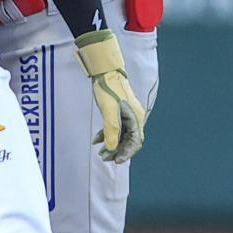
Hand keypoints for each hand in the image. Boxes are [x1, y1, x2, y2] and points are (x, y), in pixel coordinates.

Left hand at [75, 29, 145, 161]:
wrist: (104, 71)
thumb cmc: (108, 88)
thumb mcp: (109, 111)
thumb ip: (111, 130)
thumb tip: (111, 148)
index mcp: (136, 117)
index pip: (135, 141)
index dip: (127, 153)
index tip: (116, 161)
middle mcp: (134, 117)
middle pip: (128, 140)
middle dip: (117, 150)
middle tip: (104, 158)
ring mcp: (127, 114)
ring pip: (121, 135)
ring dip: (111, 144)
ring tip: (100, 152)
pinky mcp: (119, 111)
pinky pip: (115, 127)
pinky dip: (106, 134)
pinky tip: (96, 140)